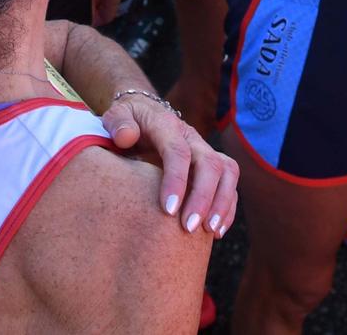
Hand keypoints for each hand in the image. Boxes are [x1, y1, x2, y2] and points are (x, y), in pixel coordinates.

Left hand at [101, 91, 238, 235]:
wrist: (142, 114)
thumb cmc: (126, 122)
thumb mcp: (116, 115)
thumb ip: (118, 123)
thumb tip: (126, 137)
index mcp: (166, 125)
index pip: (178, 151)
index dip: (176, 180)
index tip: (168, 211)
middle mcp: (191, 136)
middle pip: (210, 163)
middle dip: (203, 198)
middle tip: (188, 228)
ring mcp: (204, 150)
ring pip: (227, 172)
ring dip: (222, 203)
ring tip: (209, 232)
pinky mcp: (212, 165)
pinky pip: (229, 183)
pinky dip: (228, 207)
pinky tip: (216, 232)